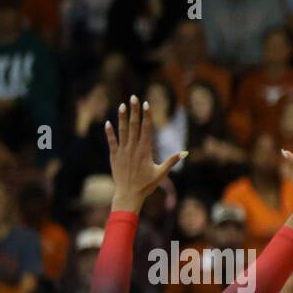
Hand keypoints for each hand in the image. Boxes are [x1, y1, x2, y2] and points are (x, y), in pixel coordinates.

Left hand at [105, 95, 184, 212]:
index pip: (146, 129)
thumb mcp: (162, 173)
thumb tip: (185, 152)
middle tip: (134, 97)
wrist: (129, 194)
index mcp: (145, 151)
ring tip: (123, 105)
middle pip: (134, 126)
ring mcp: (123, 151)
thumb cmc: (147, 185)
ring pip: (122, 131)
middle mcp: (133, 148)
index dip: (146, 116)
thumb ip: (172, 161)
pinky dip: (110, 132)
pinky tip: (108, 122)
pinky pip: (112, 141)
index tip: (146, 104)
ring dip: (122, 117)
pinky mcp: (114, 156)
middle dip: (134, 111)